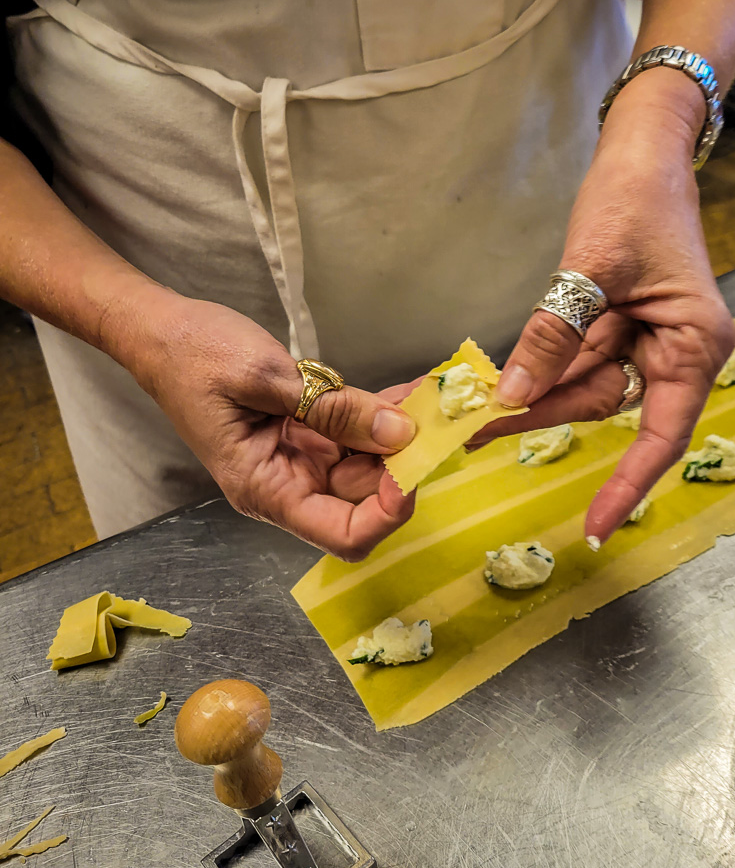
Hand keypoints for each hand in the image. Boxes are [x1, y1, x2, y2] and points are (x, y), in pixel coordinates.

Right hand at [108, 292, 417, 560]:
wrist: (163, 331)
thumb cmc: (196, 356)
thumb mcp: (268, 380)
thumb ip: (336, 410)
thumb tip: (401, 435)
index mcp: (267, 489)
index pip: (343, 535)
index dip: (385, 515)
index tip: (411, 470)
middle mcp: (290, 483)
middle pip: (364, 497)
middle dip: (403, 463)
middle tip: (438, 420)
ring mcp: (302, 457)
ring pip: (369, 463)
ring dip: (402, 435)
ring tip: (432, 399)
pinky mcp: (310, 431)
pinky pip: (358, 432)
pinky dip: (385, 413)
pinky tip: (412, 391)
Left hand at [491, 72, 734, 545]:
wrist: (644, 151)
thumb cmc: (637, 197)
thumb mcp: (592, 266)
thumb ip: (555, 333)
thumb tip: (511, 396)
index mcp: (693, 345)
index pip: (663, 434)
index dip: (630, 484)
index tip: (597, 525)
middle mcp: (675, 354)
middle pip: (608, 409)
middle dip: (544, 420)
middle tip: (478, 434)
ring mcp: (646, 344)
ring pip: (585, 389)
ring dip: (533, 398)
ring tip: (473, 410)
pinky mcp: (620, 331)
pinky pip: (577, 363)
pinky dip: (541, 372)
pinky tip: (501, 384)